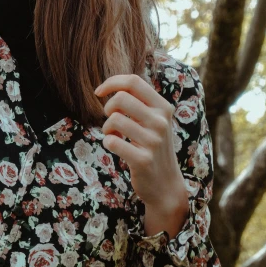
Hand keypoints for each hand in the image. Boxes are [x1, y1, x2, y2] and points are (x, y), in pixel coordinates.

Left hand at [95, 74, 187, 210]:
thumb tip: (111, 86)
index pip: (133, 81)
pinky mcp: (143, 160)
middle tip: (111, 120)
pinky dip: (108, 142)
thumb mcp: (154, 120)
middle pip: (120, 98)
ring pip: (114, 119)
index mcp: (163, 107)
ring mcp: (154, 141)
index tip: (99, 92)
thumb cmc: (153, 146)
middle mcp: (161, 122)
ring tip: (114, 135)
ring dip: (106, 128)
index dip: (112, 82)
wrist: (166, 185)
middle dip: (108, 108)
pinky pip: (112, 142)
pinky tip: (116, 147)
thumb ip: (139, 101)